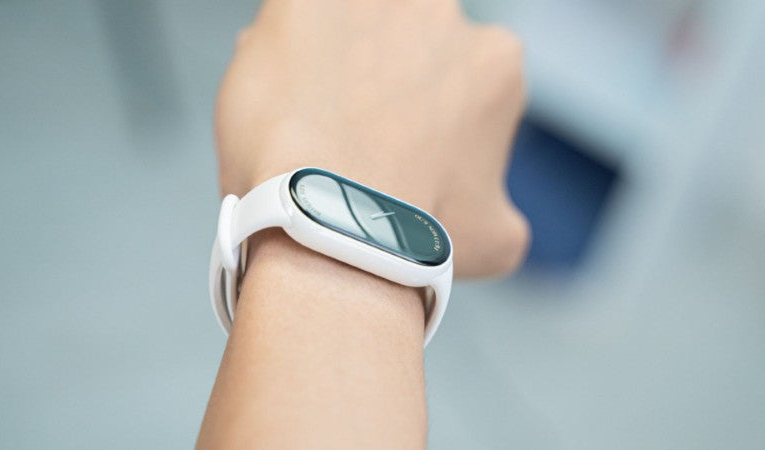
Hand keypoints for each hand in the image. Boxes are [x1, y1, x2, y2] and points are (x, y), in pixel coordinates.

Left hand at [215, 0, 529, 276]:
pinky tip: (276, 111)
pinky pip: (286, 25)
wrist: (331, 224)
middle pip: (401, 46)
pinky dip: (278, 60)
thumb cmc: (410, 233)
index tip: (399, 149)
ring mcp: (367, 2)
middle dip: (381, 81)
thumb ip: (499, 208)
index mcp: (493, 61)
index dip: (426, 117)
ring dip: (332, 68)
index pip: (458, 77)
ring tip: (308, 128)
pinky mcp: (298, 3)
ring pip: (345, 31)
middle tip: (351, 137)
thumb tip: (494, 218)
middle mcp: (439, 13)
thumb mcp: (493, 237)